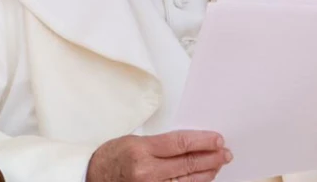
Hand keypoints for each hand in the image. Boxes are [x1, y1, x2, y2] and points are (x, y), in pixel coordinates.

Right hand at [86, 130, 232, 181]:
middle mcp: (146, 172)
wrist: (90, 177)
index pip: (181, 144)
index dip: (204, 141)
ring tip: (219, 164)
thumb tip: (193, 142)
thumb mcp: (135, 140)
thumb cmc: (113, 156)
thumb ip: (163, 143)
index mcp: (141, 150)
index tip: (218, 139)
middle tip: (225, 152)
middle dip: (211, 157)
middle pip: (187, 164)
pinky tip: (203, 179)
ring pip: (187, 181)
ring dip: (207, 172)